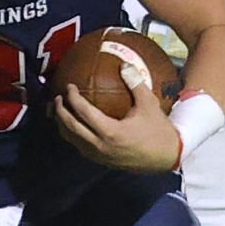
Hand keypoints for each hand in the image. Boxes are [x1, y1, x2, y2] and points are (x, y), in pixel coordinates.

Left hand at [53, 64, 180, 171]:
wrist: (167, 157)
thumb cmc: (159, 131)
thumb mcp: (149, 104)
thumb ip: (135, 83)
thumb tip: (124, 64)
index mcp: (110, 132)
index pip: (83, 112)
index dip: (72, 98)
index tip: (69, 86)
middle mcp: (100, 146)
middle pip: (70, 127)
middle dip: (59, 111)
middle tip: (56, 98)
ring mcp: (98, 155)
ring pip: (71, 139)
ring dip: (62, 124)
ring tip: (58, 110)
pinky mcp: (101, 161)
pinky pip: (79, 146)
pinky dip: (71, 134)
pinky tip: (73, 125)